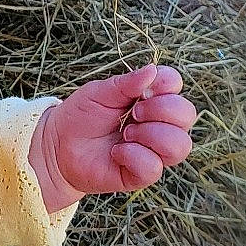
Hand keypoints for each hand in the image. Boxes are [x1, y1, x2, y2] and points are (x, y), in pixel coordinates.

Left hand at [29, 63, 196, 211]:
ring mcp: (154, 150)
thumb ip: (126, 83)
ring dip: (151, 134)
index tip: (142, 89)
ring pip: (180, 144)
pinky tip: (116, 152)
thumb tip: (152, 71)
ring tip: (126, 133)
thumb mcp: (99, 93)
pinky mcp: (142, 174)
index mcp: (152, 99)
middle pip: (187, 114)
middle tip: (133, 112)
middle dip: (161, 109)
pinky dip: (134, 156)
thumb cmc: (80, 117)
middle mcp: (160, 124)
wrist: (57, 147)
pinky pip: (155, 167)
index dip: (166, 83)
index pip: (176, 85)